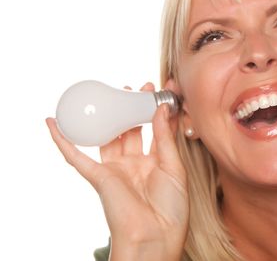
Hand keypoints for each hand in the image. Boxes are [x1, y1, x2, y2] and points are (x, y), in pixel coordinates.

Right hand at [46, 83, 187, 260]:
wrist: (156, 237)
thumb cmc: (171, 208)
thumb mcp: (174, 167)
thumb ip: (165, 138)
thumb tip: (161, 109)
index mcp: (156, 162)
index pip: (156, 130)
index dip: (159, 111)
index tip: (165, 90)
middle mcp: (135, 163)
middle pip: (131, 130)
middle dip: (134, 108)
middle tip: (139, 87)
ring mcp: (115, 169)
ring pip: (108, 137)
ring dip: (108, 116)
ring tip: (115, 92)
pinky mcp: (99, 177)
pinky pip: (77, 157)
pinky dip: (63, 141)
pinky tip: (54, 123)